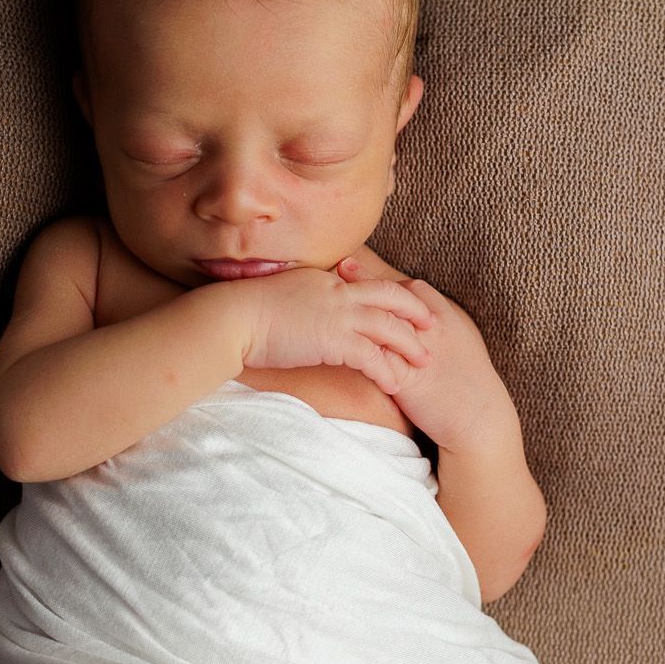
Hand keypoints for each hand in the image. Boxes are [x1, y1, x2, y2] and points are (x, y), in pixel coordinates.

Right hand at [238, 261, 435, 393]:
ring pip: (388, 325)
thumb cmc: (245, 312)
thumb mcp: (280, 297)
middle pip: (389, 296)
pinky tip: (395, 383)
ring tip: (424, 361)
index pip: (368, 284)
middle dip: (415, 311)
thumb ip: (301, 300)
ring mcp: (337, 313)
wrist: (232, 318)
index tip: (406, 305)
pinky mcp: (333, 338)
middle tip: (432, 326)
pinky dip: (387, 369)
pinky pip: (371, 354)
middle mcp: (337, 291)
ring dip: (409, 344)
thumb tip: (302, 310)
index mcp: (325, 280)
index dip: (391, 295)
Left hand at [336, 258, 511, 450]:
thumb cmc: (472, 384)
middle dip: (367, 281)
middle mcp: (433, 329)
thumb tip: (420, 318)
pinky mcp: (406, 378)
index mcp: (446, 318)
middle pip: (393, 299)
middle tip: (341, 265)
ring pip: (382, 322)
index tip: (363, 266)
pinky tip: (332, 339)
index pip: (412, 290)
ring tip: (330, 296)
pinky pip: (376, 357)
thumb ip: (440, 327)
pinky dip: (355, 345)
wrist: (480, 418)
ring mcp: (419, 351)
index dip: (385, 278)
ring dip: (356, 309)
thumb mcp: (462, 343)